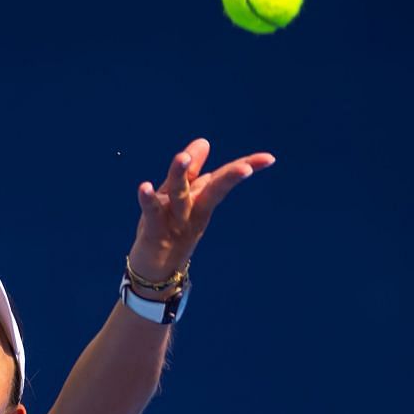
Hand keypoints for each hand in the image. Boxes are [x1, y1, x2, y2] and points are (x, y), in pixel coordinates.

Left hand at [128, 138, 274, 281]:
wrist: (154, 272)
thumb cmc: (169, 229)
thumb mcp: (182, 198)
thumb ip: (191, 171)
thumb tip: (204, 141)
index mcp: (202, 200)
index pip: (225, 179)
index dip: (246, 167)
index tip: (269, 158)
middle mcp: (193, 210)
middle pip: (213, 190)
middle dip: (228, 178)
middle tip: (245, 168)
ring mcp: (175, 222)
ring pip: (180, 195)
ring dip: (180, 175)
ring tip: (182, 157)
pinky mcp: (154, 231)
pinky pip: (151, 212)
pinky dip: (148, 199)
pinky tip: (144, 186)